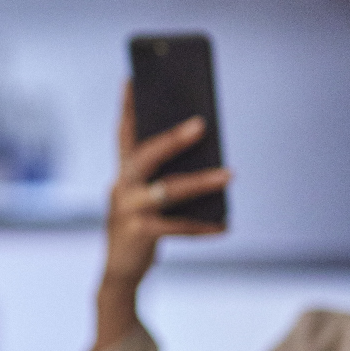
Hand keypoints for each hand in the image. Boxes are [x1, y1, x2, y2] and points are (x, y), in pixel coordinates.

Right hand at [94, 83, 229, 350]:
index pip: (123, 132)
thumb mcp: (145, 198)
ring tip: (230, 175)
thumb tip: (204, 158)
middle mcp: (121, 187)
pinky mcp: (140, 234)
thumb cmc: (139, 228)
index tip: (132, 78)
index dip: (127, 106)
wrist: (119, 272)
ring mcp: (128, 210)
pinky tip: (225, 226)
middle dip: (173, 138)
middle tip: (201, 123)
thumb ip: (163, 177)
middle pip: (146, 154)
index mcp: (122, 173)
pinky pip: (177, 227)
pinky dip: (203, 227)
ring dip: (201, 181)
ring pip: (168, 190)